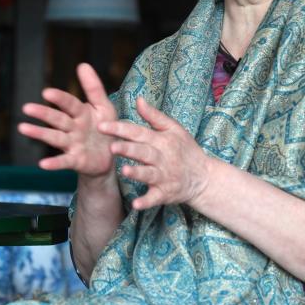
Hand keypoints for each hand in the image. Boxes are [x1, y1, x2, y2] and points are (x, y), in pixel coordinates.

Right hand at [17, 63, 117, 177]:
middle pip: (57, 119)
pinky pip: (63, 161)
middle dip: (43, 113)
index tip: (46, 92)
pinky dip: (53, 163)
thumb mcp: (104, 107)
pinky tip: (42, 164)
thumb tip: (82, 64)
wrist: (111, 156)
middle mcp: (73, 128)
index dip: (59, 98)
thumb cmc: (105, 128)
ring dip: (39, 133)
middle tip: (26, 107)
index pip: (69, 104)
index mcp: (81, 113)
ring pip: (55, 137)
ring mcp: (73, 144)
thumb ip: (93, 88)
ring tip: (22, 128)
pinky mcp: (76, 160)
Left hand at [97, 96, 211, 209]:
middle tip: (112, 147)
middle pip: (143, 152)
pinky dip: (146, 202)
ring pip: (149, 174)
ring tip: (124, 171)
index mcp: (161, 140)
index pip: (138, 132)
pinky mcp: (165, 193)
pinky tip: (136, 205)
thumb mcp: (174, 129)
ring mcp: (164, 176)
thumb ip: (154, 116)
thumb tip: (138, 99)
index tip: (102, 126)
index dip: (120, 129)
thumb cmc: (185, 150)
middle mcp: (162, 158)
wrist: (203, 177)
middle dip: (128, 149)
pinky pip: (155, 198)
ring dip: (137, 173)